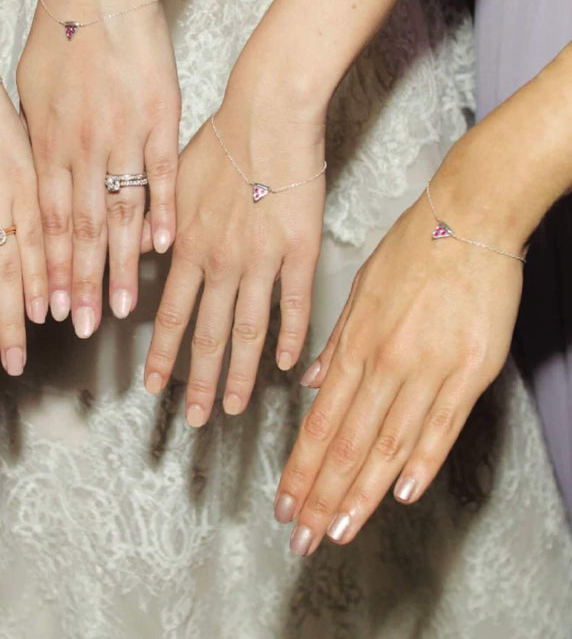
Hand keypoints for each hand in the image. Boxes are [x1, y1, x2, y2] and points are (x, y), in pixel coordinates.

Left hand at [17, 0, 179, 337]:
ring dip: (119, 265)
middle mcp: (81, 151)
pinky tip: (164, 249)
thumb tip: (35, 180)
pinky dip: (163, 214)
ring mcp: (121, 138)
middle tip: (81, 327)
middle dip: (79, 284)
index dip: (47, 269)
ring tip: (121, 308)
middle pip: (79, 231)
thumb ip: (34, 141)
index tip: (48, 308)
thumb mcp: (28, 90)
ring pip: (119, 215)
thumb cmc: (57, 37)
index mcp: (46, 146)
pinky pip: (160, 177)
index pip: (45, 223)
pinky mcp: (158, 120)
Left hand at [144, 96, 325, 424]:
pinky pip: (294, 305)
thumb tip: (145, 253)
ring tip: (233, 406)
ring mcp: (262, 260)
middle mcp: (221, 262)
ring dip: (239, 375)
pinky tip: (287, 366)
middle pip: (208, 336)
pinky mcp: (300, 251)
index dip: (163, 355)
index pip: (172, 315)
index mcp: (188, 246)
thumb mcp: (172, 180)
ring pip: (248, 331)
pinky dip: (290, 339)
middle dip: (198, 383)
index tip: (153, 385)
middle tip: (195, 419)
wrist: (266, 115)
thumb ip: (160, 224)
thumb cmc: (219, 139)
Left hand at [275, 186, 522, 556]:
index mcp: (354, 344)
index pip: (319, 422)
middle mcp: (384, 363)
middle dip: (321, 495)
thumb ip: (335, 342)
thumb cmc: (410, 250)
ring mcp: (428, 369)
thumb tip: (310, 383)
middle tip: (302, 536)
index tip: (285, 501)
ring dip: (361, 493)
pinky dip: (422, 462)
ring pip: (389, 445)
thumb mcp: (359, 289)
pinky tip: (401, 494)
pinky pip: (442, 426)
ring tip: (340, 530)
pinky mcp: (470, 371)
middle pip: (348, 443)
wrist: (467, 220)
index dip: (300, 467)